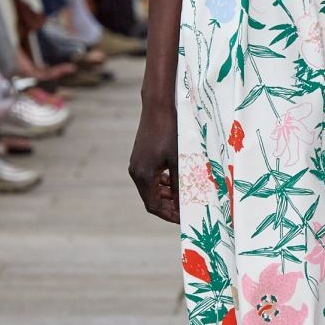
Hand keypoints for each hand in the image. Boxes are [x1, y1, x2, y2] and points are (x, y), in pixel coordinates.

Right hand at [129, 100, 179, 222]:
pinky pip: (151, 177)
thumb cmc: (171, 132)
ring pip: (151, 189)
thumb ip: (180, 184)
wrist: (158, 106)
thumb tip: (184, 204)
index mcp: (143, 175)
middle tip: (187, 209)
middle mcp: (136, 172)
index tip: (184, 218)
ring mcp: (137, 164)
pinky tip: (176, 181)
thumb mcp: (179, 160)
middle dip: (169, 206)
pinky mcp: (141, 157)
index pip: (154, 206)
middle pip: (151, 199)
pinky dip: (163, 183)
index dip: (169, 215)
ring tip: (185, 197)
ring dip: (167, 195)